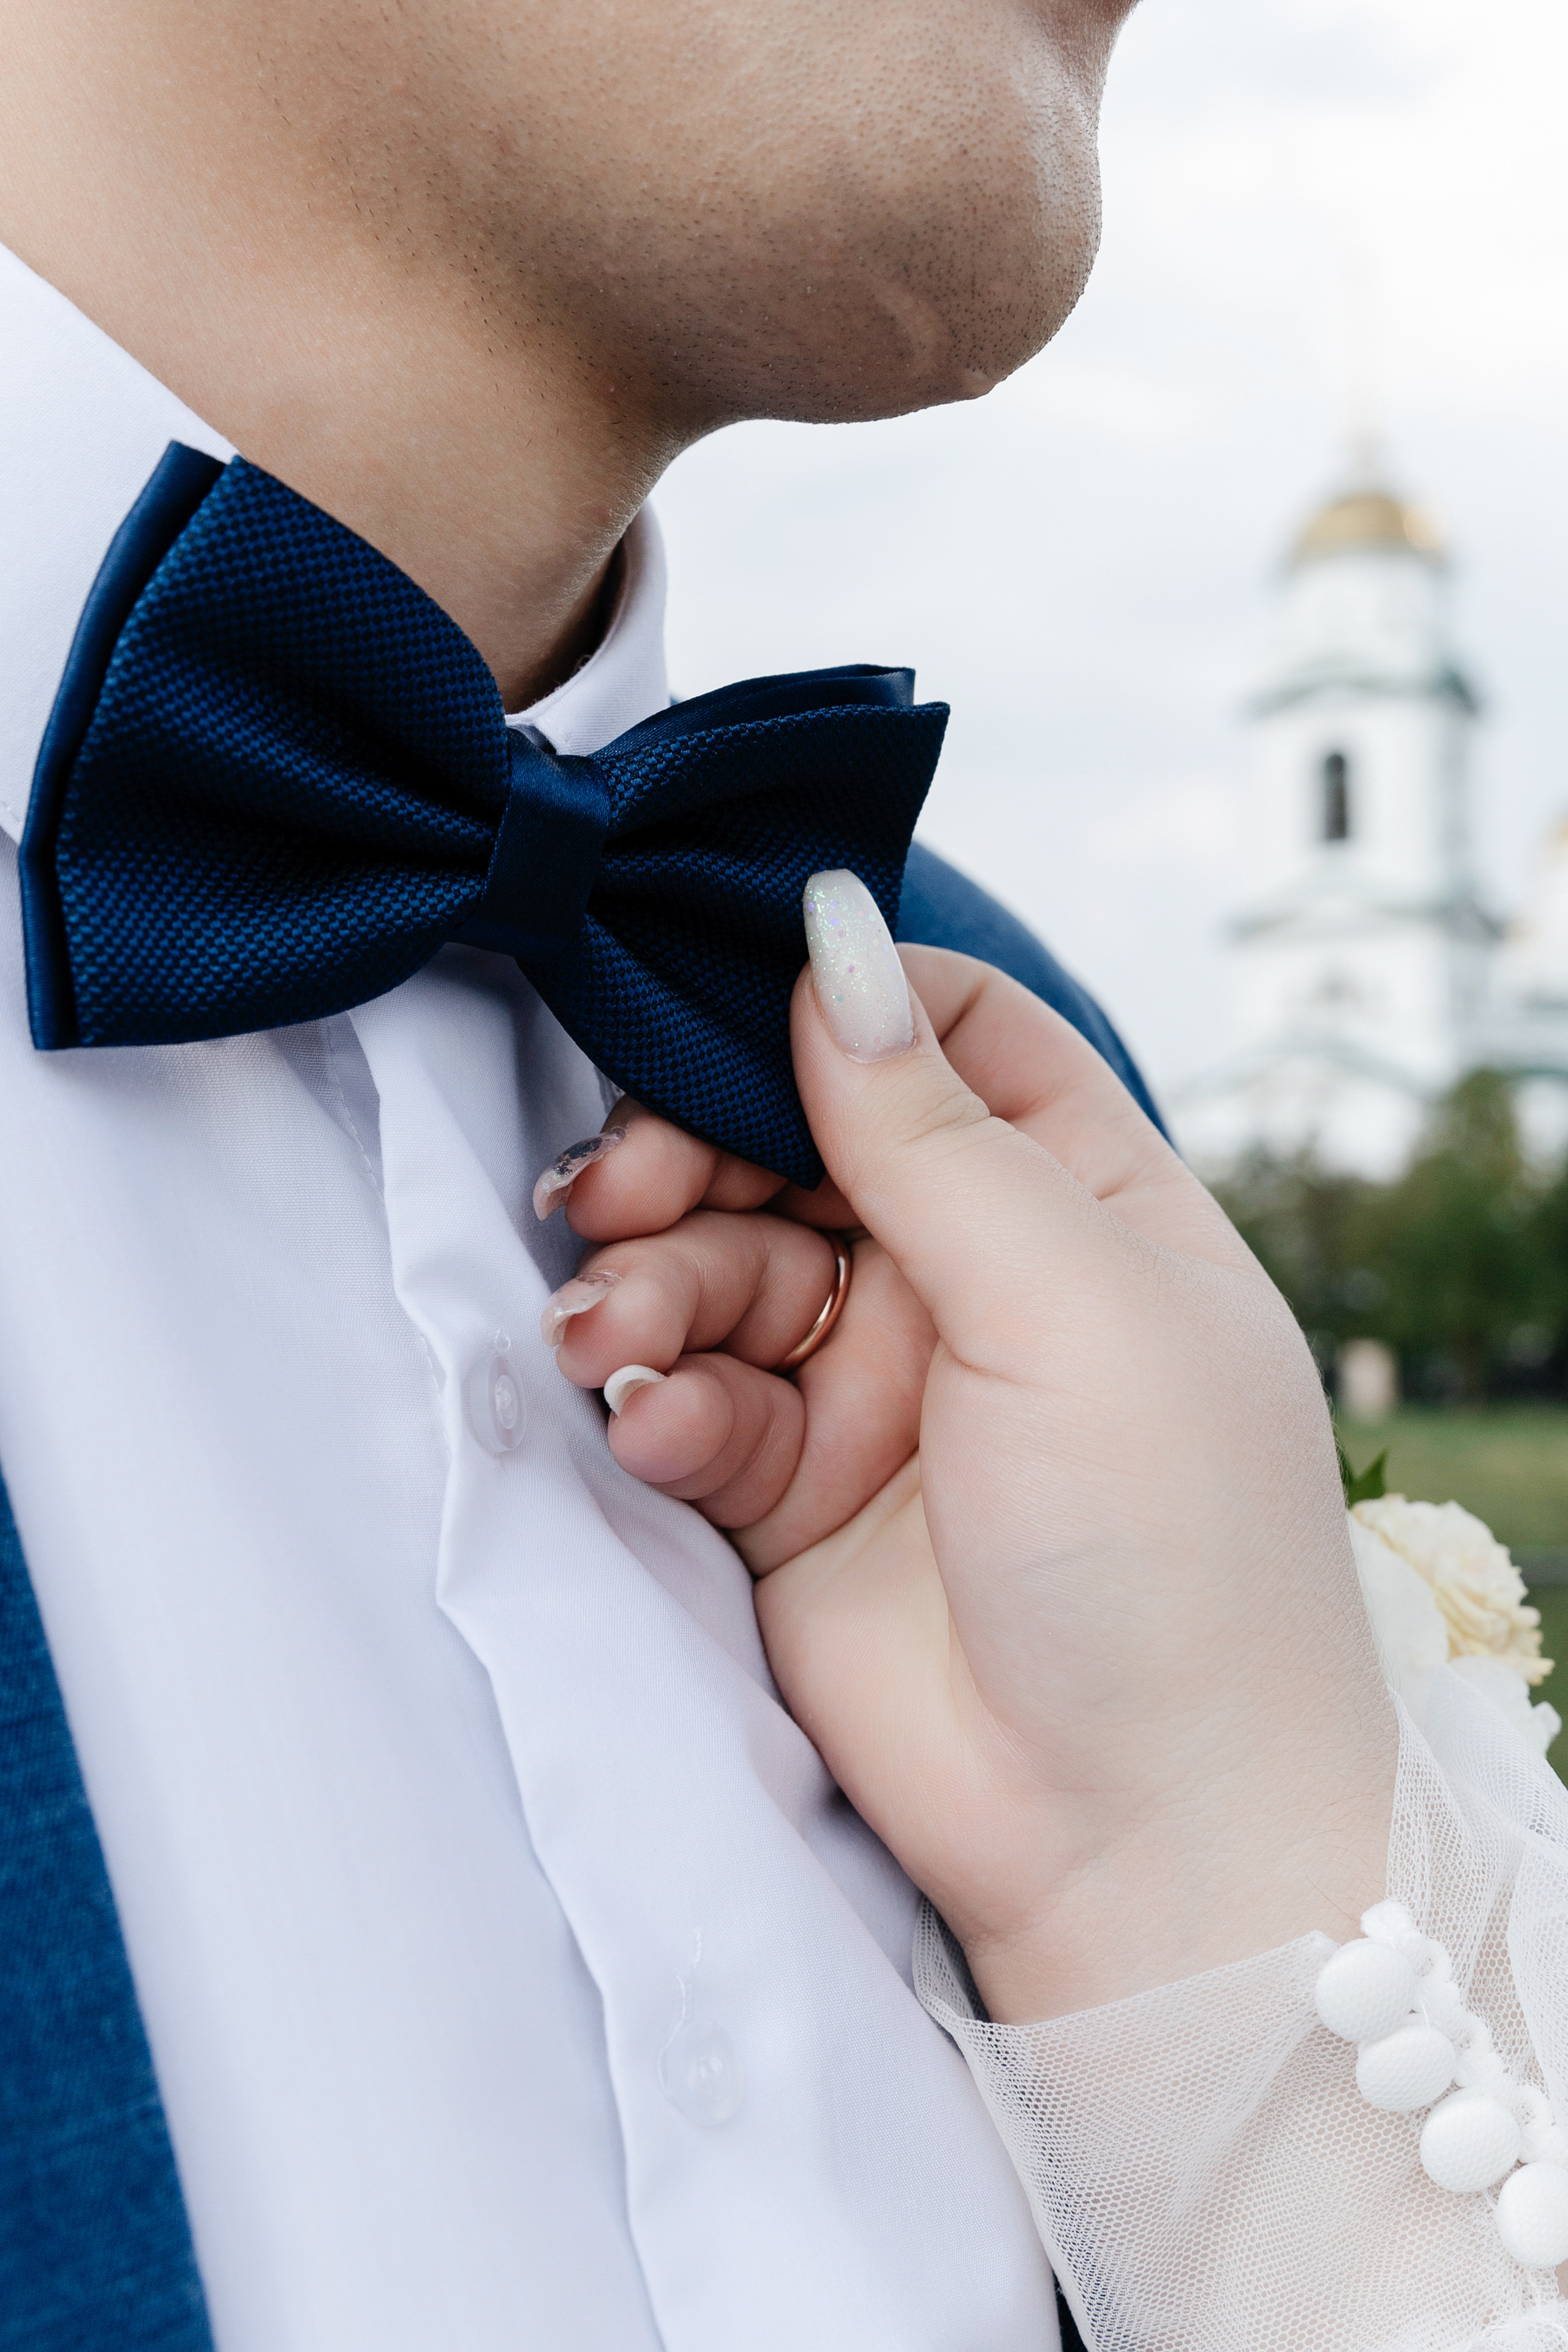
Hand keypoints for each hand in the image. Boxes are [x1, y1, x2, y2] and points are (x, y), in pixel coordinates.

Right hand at [554, 908, 1394, 2023]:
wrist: (1139, 1834)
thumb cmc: (1169, 1549)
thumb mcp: (1070, 1297)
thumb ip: (930, 1128)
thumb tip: (832, 942)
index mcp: (1083, 1201)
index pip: (951, 1038)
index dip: (837, 1006)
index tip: (724, 1001)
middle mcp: (975, 1278)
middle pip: (797, 1142)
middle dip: (695, 1151)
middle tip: (623, 1189)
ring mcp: (877, 1386)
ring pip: (719, 1265)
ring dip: (650, 1282)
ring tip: (615, 1332)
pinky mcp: (789, 1492)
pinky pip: (690, 1398)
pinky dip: (655, 1398)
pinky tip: (656, 1423)